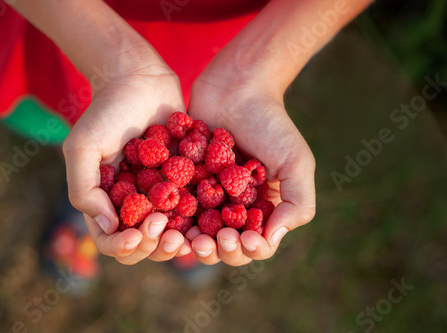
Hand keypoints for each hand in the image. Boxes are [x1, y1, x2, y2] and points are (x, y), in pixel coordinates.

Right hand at [63, 57, 191, 264]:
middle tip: (165, 230)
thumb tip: (108, 227)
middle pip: (144, 244)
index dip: (122, 246)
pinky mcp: (186, 181)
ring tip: (187, 234)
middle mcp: (134, 204)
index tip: (137, 235)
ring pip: (171, 233)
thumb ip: (84, 189)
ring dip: (178, 239)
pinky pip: (195, 209)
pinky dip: (201, 220)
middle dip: (154, 246)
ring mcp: (161, 194)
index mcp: (106, 202)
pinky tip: (209, 218)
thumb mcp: (83, 148)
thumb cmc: (106, 112)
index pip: (111, 241)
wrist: (141, 81)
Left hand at [188, 67, 315, 265]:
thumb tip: (271, 240)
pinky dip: (169, 220)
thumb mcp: (296, 162)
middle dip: (217, 250)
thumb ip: (297, 203)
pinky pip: (174, 208)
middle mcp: (234, 208)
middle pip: (224, 246)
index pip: (257, 245)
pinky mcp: (182, 182)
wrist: (236, 87)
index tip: (243, 237)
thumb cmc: (271, 123)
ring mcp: (206, 196)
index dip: (250, 249)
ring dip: (191, 242)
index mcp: (262, 209)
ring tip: (186, 238)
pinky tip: (165, 221)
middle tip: (208, 241)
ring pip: (196, 234)